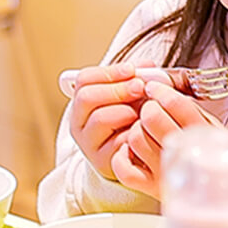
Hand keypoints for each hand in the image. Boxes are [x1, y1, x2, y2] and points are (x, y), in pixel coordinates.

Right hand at [69, 63, 153, 181]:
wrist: (136, 159)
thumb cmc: (133, 123)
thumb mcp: (131, 98)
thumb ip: (135, 79)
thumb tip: (148, 66)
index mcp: (82, 103)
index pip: (84, 80)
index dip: (109, 72)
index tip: (132, 69)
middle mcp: (79, 124)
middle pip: (87, 97)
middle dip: (118, 89)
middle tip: (140, 87)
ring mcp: (88, 144)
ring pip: (101, 118)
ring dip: (127, 111)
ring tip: (143, 112)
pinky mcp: (103, 161)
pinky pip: (118, 141)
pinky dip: (134, 132)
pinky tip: (145, 130)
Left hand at [116, 79, 217, 196]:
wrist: (219, 192)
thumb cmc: (210, 153)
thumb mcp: (209, 125)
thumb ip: (189, 108)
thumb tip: (161, 87)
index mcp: (203, 135)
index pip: (175, 103)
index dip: (159, 91)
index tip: (154, 88)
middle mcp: (184, 155)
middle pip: (151, 117)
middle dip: (148, 109)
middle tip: (152, 111)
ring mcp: (165, 173)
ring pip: (135, 138)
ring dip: (136, 131)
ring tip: (146, 133)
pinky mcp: (150, 187)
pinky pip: (122, 167)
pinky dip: (123, 156)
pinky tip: (133, 151)